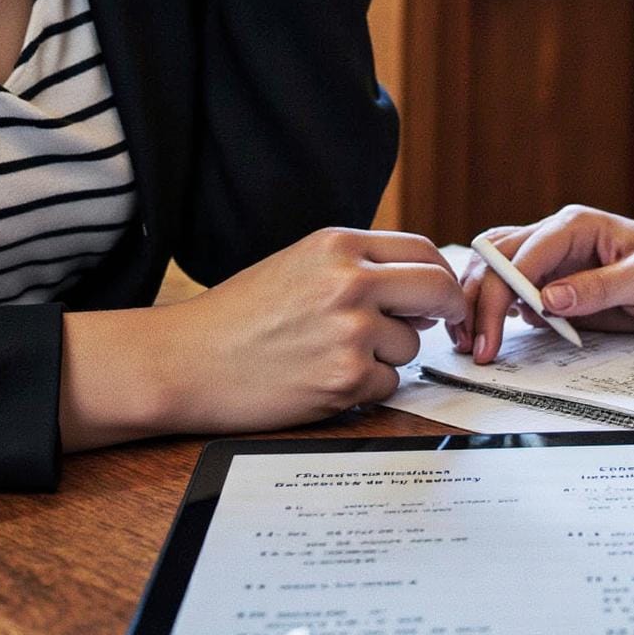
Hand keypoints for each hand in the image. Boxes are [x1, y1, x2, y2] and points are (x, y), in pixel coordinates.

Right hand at [60, 228, 464, 447]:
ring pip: (411, 345)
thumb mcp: (299, 264)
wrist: (184, 362)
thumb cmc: (236, 316)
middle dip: (449, 311)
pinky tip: (323, 381)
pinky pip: (387, 385)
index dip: (443, 276)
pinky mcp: (345, 380)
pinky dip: (365, 389)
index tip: (447, 295)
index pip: (423, 251)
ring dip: (388, 356)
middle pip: (438, 290)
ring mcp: (351, 331)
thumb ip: (357, 266)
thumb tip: (420, 287)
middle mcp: (350, 282)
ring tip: (333, 356)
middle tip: (446, 327)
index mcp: (338, 245)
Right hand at [450, 208, 633, 362]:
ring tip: (470, 342)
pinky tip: (488, 334)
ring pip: (493, 268)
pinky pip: (510, 287)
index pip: (522, 256)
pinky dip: (491, 307)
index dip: (500, 295)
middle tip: (475, 348)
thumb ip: (598, 288)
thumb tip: (549, 301)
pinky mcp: (551, 280)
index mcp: (575, 226)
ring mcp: (551, 257)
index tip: (491, 336)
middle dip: (477, 301)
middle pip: (496, 259)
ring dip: (475, 301)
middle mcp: (555, 235)